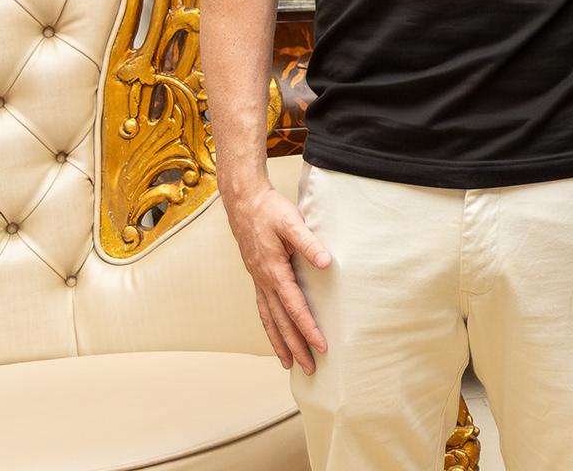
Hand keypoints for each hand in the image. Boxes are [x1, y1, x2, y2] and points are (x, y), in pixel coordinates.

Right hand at [224, 183, 330, 372]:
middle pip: (281, 322)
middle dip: (296, 347)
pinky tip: (275, 335)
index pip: (294, 307)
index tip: (321, 345)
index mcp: (274, 271)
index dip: (308, 328)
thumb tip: (327, 263)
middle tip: (309, 369)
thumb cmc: (270, 211)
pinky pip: (263, 309)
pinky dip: (270, 327)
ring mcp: (258, 281)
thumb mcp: (293, 223)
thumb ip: (310, 243)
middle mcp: (264, 281)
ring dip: (280, 343)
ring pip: (269, 320)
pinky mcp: (257, 277)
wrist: (244, 202)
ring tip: (289, 364)